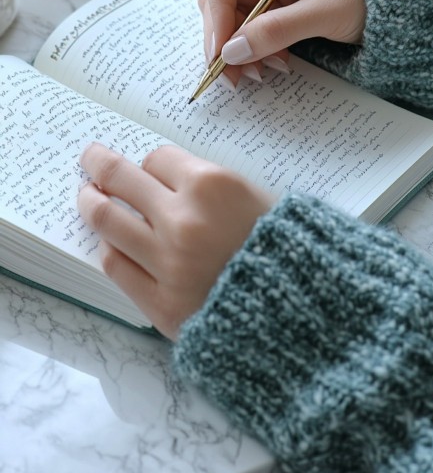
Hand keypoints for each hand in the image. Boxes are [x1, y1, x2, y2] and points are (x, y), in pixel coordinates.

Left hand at [78, 142, 273, 339]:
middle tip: (91, 158)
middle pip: (120, 178)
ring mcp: (167, 262)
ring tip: (87, 196)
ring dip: (91, 202)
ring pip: (107, 220)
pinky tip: (111, 241)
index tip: (151, 169)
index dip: (153, 164)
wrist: (305, 315)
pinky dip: (110, 247)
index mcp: (213, 186)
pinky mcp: (161, 303)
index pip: (157, 158)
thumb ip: (210, 187)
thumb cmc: (288, 251)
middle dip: (99, 163)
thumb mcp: (258, 198)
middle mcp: (183, 219)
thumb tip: (165, 180)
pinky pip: (116, 265)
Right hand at [198, 0, 365, 85]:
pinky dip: (253, 52)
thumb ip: (280, 29)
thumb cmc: (375, 1)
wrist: (402, 14)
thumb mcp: (330, 14)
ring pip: (231, 18)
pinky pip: (250, 31)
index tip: (222, 48)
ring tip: (255, 75)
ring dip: (237, 49)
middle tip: (229, 74)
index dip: (216, 8)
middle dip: (223, 37)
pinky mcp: (278, 9)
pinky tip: (271, 66)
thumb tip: (231, 52)